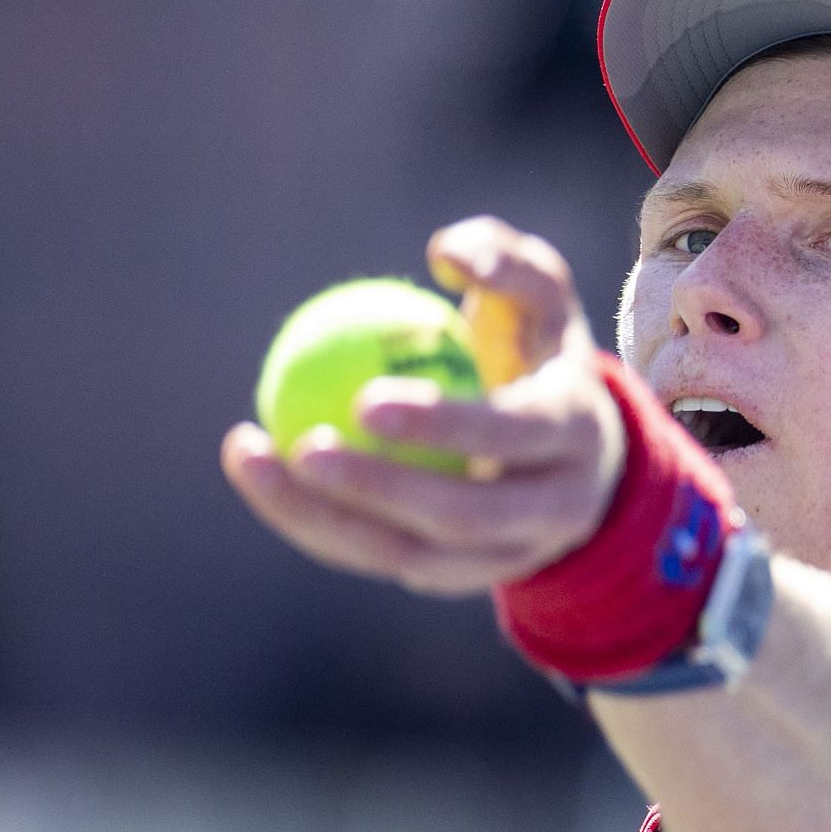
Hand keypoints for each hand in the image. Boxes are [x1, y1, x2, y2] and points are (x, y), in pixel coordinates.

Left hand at [222, 218, 626, 596]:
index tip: (363, 401)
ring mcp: (510, 557)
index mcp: (579, 434)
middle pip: (463, 515)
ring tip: (251, 457)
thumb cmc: (540, 352)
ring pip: (411, 557)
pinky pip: (380, 559)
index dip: (443, 425)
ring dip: (322, 517)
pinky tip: (261, 474)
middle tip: (301, 444)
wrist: (577, 458)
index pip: (513, 434)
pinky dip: (317, 523)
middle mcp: (555, 510)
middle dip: (378, 489)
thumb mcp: (541, 294)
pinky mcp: (463, 579)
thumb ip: (504, 257)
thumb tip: (445, 252)